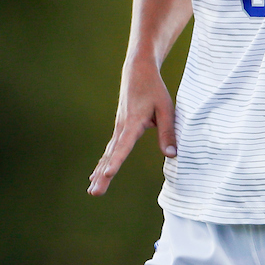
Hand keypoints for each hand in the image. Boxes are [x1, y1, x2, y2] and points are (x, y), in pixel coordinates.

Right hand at [88, 56, 176, 195]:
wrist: (138, 71)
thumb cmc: (154, 89)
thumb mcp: (166, 109)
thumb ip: (167, 132)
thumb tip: (171, 155)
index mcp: (133, 123)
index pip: (123, 146)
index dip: (116, 161)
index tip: (108, 174)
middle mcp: (122, 127)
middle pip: (111, 155)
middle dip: (103, 176)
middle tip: (94, 193)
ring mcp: (118, 128)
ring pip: (108, 154)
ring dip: (100, 173)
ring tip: (93, 190)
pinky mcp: (119, 128)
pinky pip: (110, 149)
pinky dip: (103, 163)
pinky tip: (96, 175)